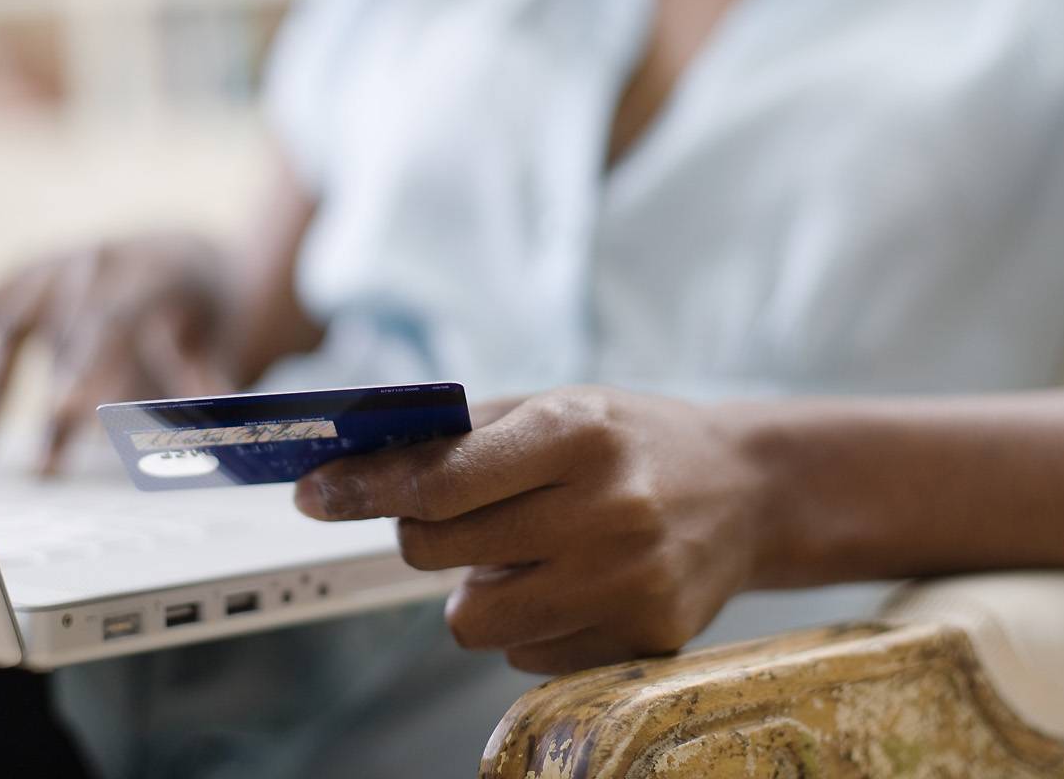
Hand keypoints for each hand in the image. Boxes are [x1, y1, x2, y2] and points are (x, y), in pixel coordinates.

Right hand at [0, 233, 237, 473]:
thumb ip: (205, 381)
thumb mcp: (219, 335)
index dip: (92, 369)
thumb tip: (207, 433)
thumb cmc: (201, 304)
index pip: (115, 323)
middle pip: (64, 336)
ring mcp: (57, 263)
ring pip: (17, 328)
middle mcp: (97, 261)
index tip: (72, 417)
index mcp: (151, 273)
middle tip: (43, 469)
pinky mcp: (27, 271)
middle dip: (54, 405)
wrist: (182, 246)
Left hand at [293, 388, 767, 673]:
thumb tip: (360, 464)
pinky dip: (526, 624)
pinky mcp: (644, 638)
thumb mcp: (560, 406)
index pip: (441, 478)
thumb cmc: (634, 440)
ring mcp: (628, 581)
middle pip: (439, 550)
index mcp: (577, 433)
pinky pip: (526, 656)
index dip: (363, 488)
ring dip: (473, 590)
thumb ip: (466, 433)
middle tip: (444, 519)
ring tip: (518, 555)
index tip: (314, 494)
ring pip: (473, 621)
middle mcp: (606, 508)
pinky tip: (568, 584)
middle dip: (419, 535)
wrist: (749, 490)